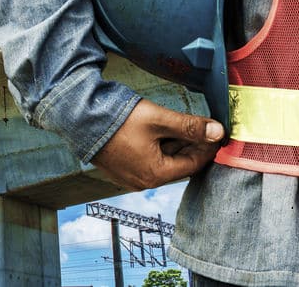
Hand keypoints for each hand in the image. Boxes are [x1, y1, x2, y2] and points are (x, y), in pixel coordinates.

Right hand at [91, 99, 224, 190]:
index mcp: (155, 175)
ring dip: (174, 145)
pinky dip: (157, 147)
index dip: (208, 147)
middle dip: (192, 145)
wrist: (78, 117)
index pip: (193, 163)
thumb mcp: (158, 119)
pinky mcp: (119, 168)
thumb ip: (189, 126)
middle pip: (178, 164)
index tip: (219, 132)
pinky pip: (146, 160)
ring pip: (162, 161)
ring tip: (183, 125)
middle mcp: (142, 182)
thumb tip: (219, 132)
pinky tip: (160, 131)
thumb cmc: (117, 119)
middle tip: (204, 126)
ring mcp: (129, 177)